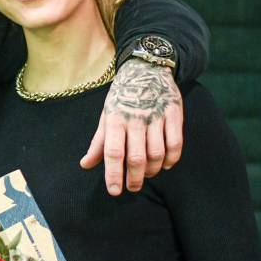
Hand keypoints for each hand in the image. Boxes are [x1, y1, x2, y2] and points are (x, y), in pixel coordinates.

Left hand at [81, 58, 183, 194]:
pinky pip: (175, 144)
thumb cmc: (122, 97)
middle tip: (133, 188)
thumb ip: (98, 143)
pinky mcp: (174, 114)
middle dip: (134, 179)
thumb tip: (85, 165)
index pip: (113, 152)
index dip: (113, 174)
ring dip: (152, 170)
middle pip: (137, 157)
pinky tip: (165, 164)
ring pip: (157, 154)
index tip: (115, 191)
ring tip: (147, 174)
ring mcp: (157, 116)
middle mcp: (136, 118)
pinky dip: (171, 159)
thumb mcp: (106, 116)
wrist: (146, 69)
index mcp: (115, 119)